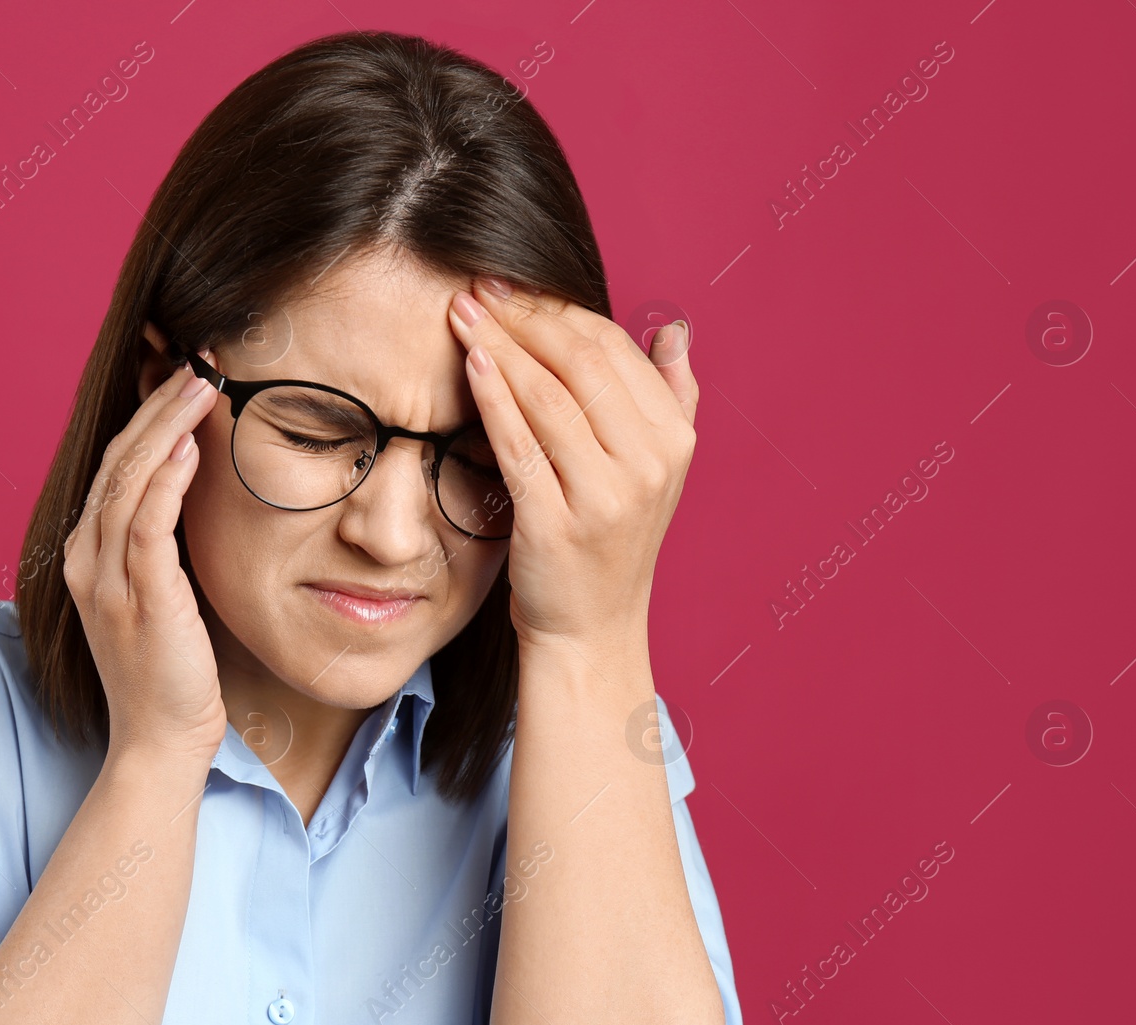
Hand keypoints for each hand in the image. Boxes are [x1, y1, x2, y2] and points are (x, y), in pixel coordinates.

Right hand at [62, 359, 228, 761]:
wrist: (160, 738)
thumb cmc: (171, 667)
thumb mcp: (162, 590)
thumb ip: (163, 542)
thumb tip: (194, 488)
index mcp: (88, 552)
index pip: (116, 466)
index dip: (147, 417)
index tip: (184, 376)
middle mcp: (86, 557)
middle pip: (118, 460)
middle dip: (158, 404)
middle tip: (197, 359)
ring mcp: (107, 576)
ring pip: (129, 480)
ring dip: (166, 425)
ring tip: (201, 382)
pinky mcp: (139, 596)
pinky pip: (147, 523)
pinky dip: (166, 478)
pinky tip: (189, 445)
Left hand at [447, 279, 697, 650]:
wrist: (591, 626)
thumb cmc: (611, 538)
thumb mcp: (657, 468)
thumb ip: (671, 395)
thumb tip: (673, 329)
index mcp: (673, 439)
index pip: (613, 349)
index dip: (557, 310)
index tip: (512, 287)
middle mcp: (648, 464)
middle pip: (580, 363)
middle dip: (523, 317)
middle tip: (477, 288)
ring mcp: (606, 496)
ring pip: (547, 396)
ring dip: (499, 344)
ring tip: (461, 313)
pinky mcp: (557, 523)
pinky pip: (518, 443)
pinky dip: (493, 396)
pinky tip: (470, 362)